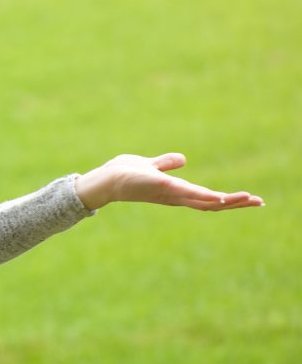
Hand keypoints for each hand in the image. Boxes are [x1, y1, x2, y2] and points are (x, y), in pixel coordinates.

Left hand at [77, 153, 265, 210]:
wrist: (104, 180)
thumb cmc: (124, 174)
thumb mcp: (150, 165)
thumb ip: (166, 163)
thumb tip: (183, 159)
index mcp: (175, 192)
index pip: (206, 198)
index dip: (227, 200)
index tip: (250, 198)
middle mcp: (175, 197)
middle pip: (211, 203)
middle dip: (235, 203)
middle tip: (259, 202)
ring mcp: (169, 193)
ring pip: (204, 201)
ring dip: (227, 201)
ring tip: (249, 199)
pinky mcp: (162, 186)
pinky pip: (187, 193)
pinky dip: (204, 196)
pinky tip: (219, 196)